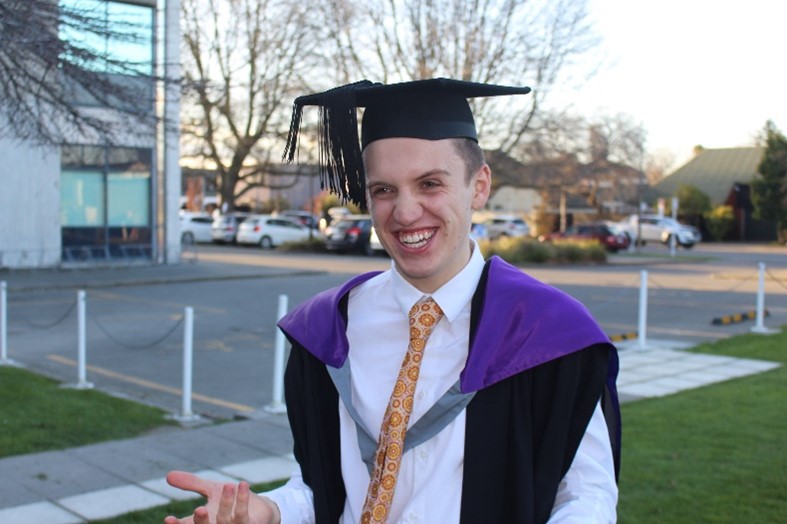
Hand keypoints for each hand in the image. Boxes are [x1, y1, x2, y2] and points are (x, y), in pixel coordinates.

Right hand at [163, 471, 279, 523]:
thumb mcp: (212, 490)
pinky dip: (242, 499)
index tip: (168, 519)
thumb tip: (168, 475)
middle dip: (201, 522)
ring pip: (225, 521)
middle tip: (199, 509)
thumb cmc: (232, 501)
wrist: (260, 508)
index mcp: (205, 523)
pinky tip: (242, 484)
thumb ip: (192, 484)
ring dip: (226, 504)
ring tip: (227, 485)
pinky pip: (243, 514)